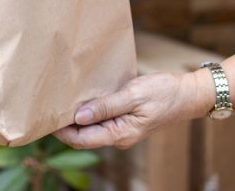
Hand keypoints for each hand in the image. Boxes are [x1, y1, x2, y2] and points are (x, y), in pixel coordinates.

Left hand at [54, 71, 214, 148]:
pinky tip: (81, 98)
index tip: (46, 118)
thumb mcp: (133, 96)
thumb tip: (79, 117)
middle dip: (65, 125)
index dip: (62, 131)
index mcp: (120, 134)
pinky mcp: (124, 119)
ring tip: (61, 101)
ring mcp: (121, 129)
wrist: (188, 93)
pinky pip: (101, 120)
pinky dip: (89, 111)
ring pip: (91, 128)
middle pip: (83, 137)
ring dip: (76, 117)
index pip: (81, 140)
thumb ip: (106, 107)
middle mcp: (118, 136)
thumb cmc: (163, 93)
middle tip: (48, 107)